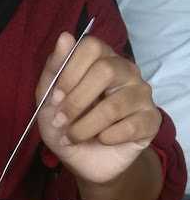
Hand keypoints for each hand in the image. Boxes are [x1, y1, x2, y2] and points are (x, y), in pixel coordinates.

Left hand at [36, 33, 161, 183]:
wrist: (85, 163)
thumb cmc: (67, 127)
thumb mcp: (49, 103)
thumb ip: (53, 72)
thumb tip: (65, 37)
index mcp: (101, 60)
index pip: (91, 46)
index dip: (69, 72)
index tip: (56, 98)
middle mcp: (125, 71)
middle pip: (104, 70)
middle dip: (76, 102)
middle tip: (62, 121)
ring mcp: (141, 94)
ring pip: (113, 105)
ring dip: (85, 127)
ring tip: (73, 138)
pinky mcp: (150, 120)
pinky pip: (130, 127)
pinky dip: (107, 138)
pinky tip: (101, 141)